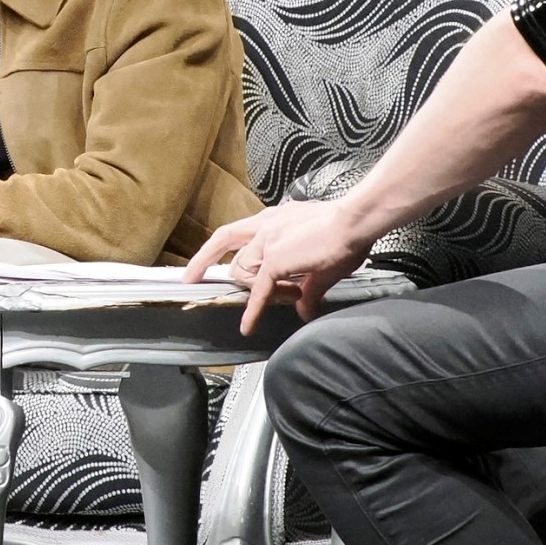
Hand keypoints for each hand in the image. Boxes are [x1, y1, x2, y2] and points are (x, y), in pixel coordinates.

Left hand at [183, 200, 373, 333]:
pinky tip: (249, 325)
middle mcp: (264, 225)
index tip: (205, 260)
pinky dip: (253, 310)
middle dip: (207, 261)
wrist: (355, 222)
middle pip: (226, 243)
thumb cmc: (346, 232)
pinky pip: (258, 291)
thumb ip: (308, 286)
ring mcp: (267, 241)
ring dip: (258, 290)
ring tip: (291, 294)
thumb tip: (305, 308)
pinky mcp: (274, 260)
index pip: (237, 231)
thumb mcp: (321, 260)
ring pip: (244, 272)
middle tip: (190, 277)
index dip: (218, 245)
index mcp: (273, 219)